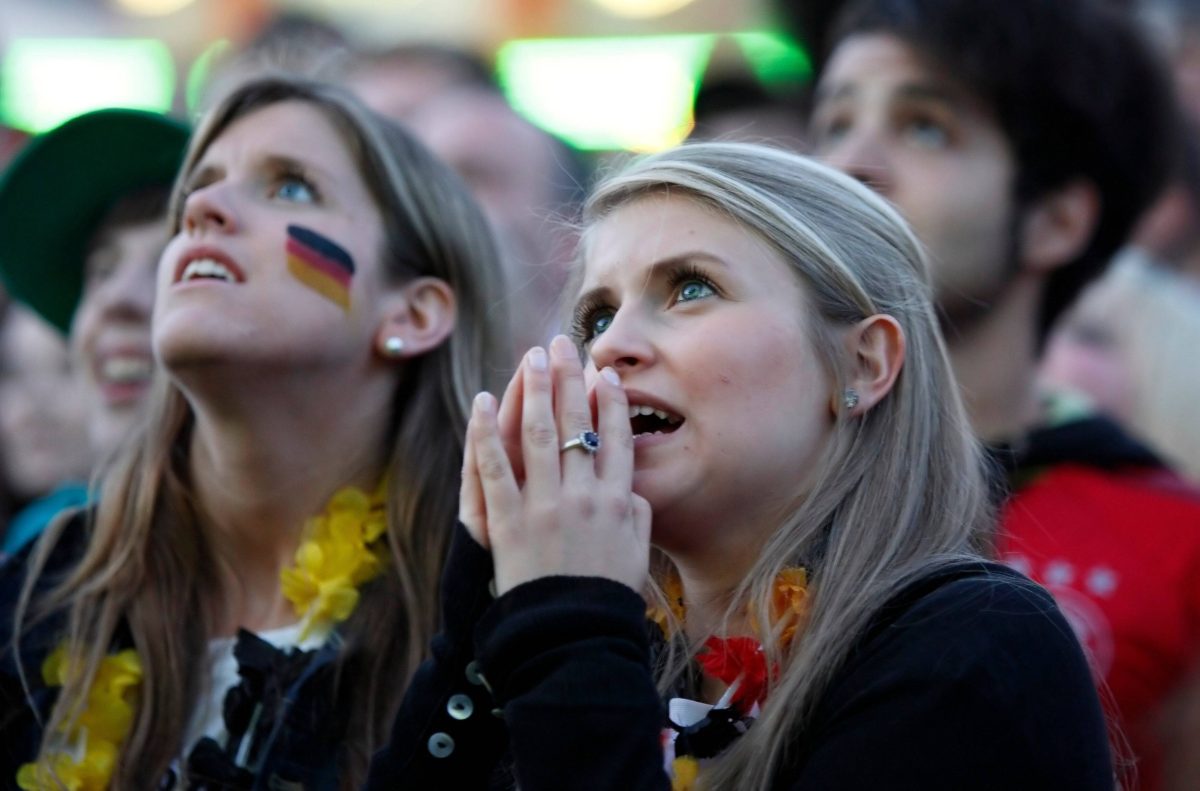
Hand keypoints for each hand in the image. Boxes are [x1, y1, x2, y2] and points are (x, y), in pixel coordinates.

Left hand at [459, 335, 651, 594]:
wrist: (571, 637)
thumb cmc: (605, 597)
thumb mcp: (637, 553)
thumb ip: (638, 513)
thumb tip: (630, 484)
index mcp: (619, 500)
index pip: (616, 438)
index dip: (611, 402)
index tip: (605, 374)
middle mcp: (584, 495)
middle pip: (578, 423)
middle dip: (570, 378)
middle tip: (562, 345)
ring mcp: (545, 506)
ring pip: (541, 434)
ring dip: (536, 389)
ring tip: (532, 356)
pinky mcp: (509, 521)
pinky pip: (495, 467)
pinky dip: (488, 432)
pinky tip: (485, 400)